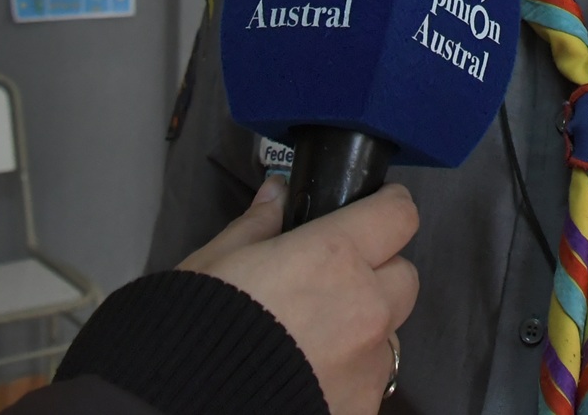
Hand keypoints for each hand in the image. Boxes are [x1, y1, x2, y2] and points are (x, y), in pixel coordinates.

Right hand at [180, 179, 419, 414]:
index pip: (398, 216)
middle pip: (403, 276)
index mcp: (333, 256)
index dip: (388, 208)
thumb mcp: (217, 261)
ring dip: (365, 327)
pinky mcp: (363, 408)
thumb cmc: (196, 329)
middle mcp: (364, 307)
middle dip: (378, 272)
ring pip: (389, 332)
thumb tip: (277, 195)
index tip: (376, 209)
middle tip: (335, 280)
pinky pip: (372, 380)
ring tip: (315, 337)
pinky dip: (351, 374)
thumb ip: (258, 225)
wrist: (184, 405)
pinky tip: (311, 375)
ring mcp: (369, 365)